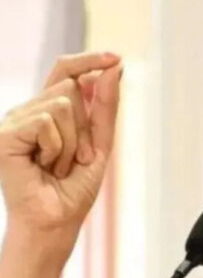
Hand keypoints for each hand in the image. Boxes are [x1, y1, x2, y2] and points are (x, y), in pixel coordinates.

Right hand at [0, 52, 121, 232]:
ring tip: (59, 165)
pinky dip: (57, 145)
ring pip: (62, 102)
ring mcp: (13, 121)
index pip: (66, 71)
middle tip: (75, 158)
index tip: (116, 57)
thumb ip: (106, 104)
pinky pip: (47, 120)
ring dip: (72, 140)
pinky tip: (45, 165)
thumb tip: (114, 66)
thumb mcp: (100, 140)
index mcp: (47, 110)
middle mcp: (27, 111)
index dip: (89, 59)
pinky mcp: (4, 134)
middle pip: (70, 87)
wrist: (56, 220)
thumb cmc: (74, 186)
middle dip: (85, 125)